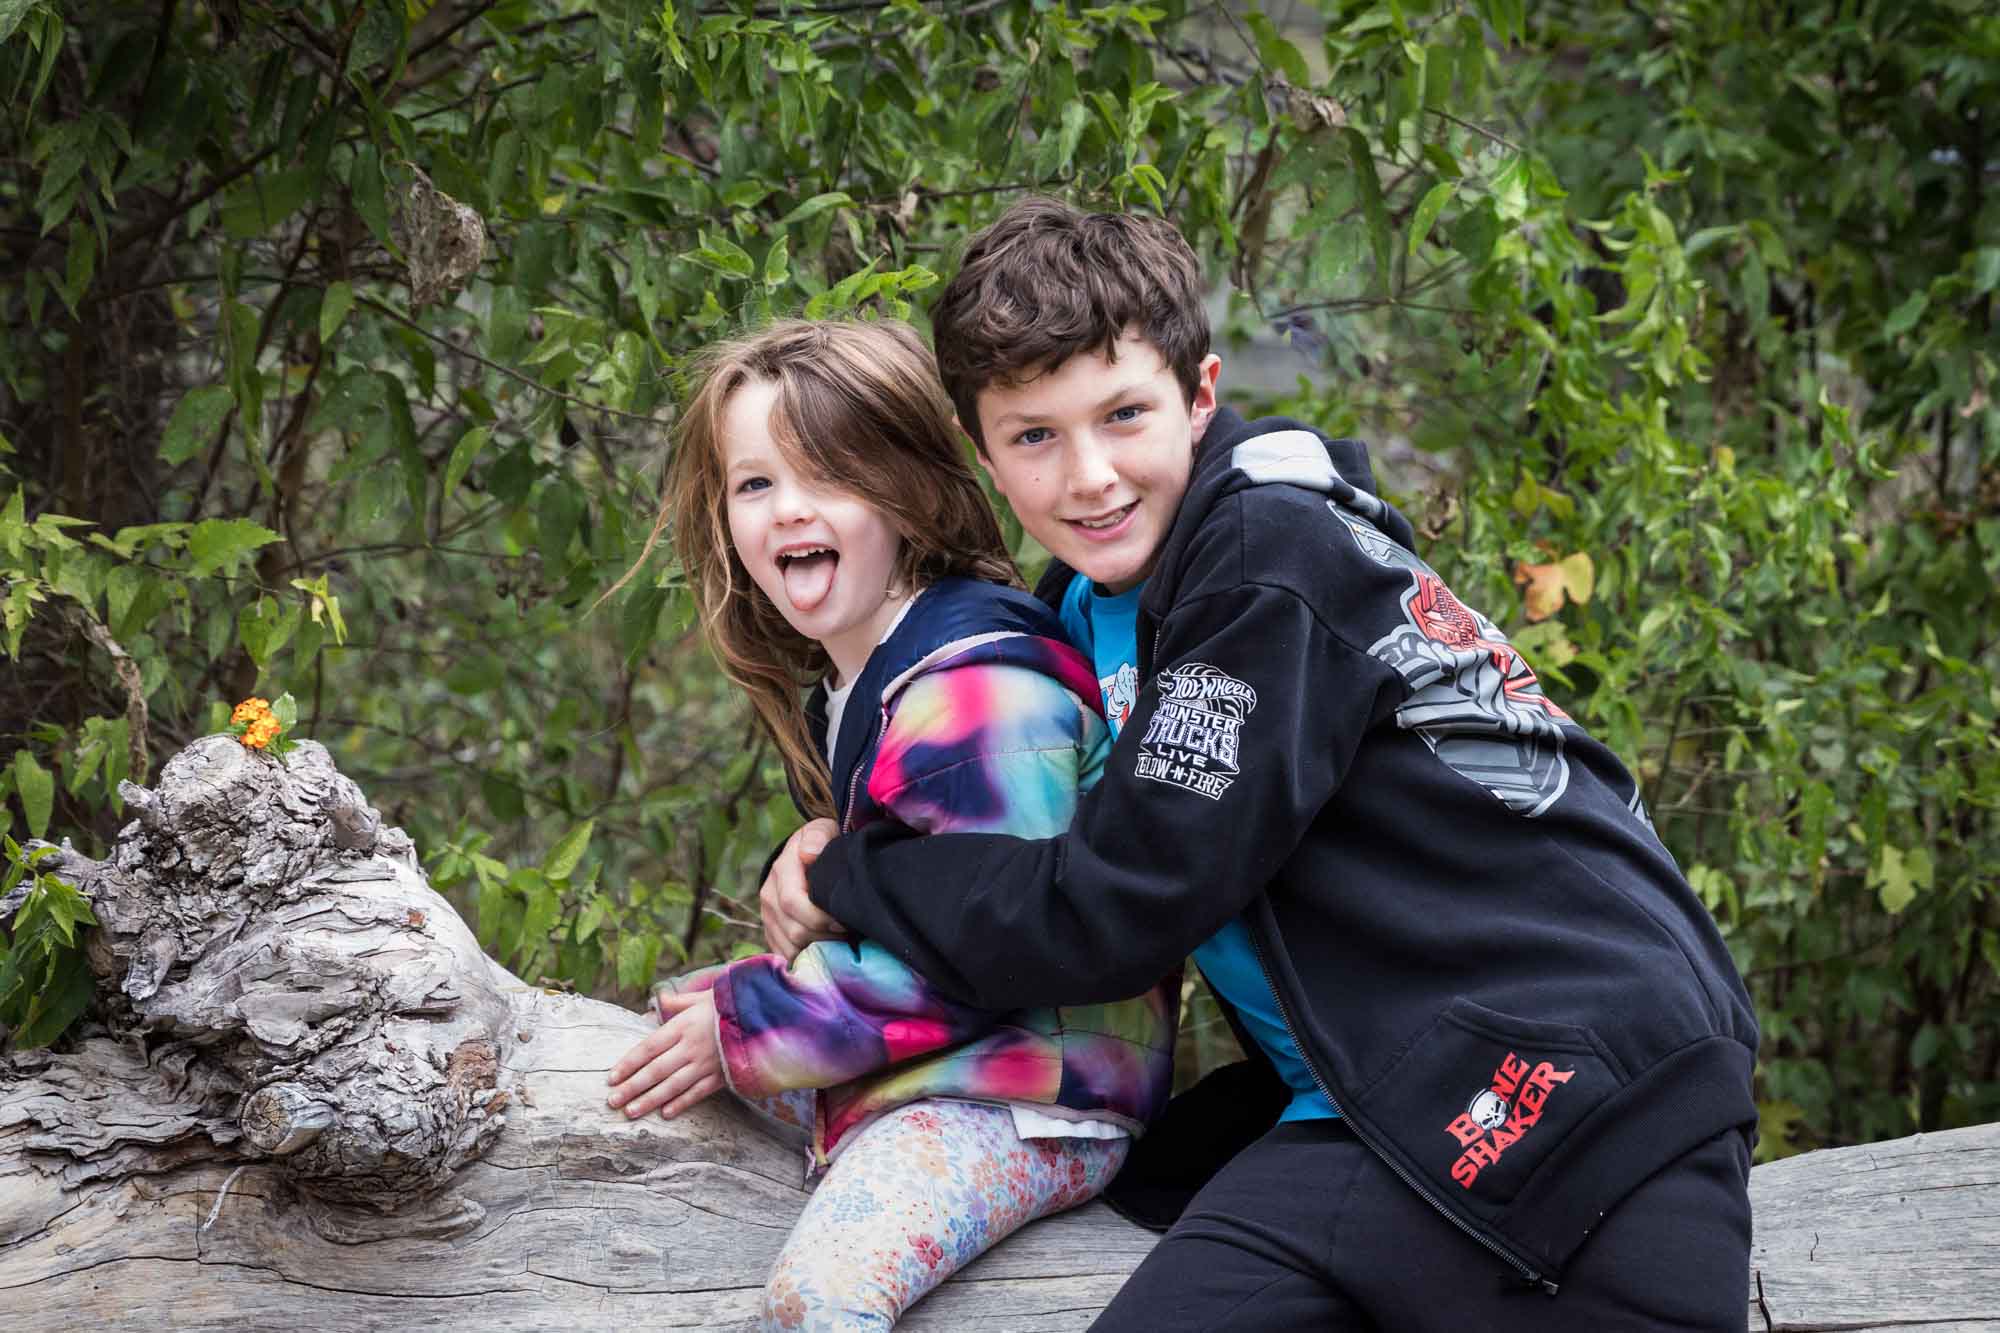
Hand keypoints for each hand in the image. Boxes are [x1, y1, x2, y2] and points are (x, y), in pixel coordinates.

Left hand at [606, 990, 723, 1118]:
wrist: (765, 1016)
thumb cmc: (730, 1005)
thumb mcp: (703, 997)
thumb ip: (679, 1002)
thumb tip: (660, 1000)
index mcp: (682, 1026)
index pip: (648, 1048)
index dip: (628, 1063)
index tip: (611, 1077)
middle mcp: (691, 1047)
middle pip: (655, 1070)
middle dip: (632, 1087)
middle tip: (612, 1101)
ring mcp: (706, 1063)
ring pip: (672, 1085)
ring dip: (650, 1100)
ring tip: (631, 1112)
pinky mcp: (721, 1075)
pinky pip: (698, 1092)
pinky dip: (681, 1103)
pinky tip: (666, 1113)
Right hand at [760, 818, 843, 961]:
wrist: (803, 855)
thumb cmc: (820, 844)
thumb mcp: (821, 830)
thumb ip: (818, 837)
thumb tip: (809, 854)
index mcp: (781, 870)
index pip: (793, 902)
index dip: (820, 918)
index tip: (844, 921)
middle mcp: (769, 895)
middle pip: (794, 930)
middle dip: (825, 937)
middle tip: (848, 934)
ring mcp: (768, 916)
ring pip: (790, 947)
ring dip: (818, 950)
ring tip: (840, 943)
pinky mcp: (771, 932)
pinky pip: (785, 955)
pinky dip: (807, 958)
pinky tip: (826, 952)